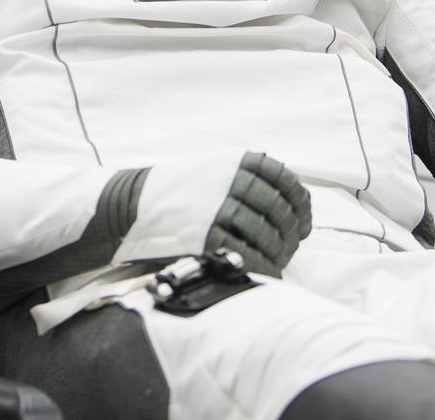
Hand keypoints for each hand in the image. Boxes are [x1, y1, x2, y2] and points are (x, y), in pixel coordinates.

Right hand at [112, 151, 311, 277]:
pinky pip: (244, 254)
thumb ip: (247, 177)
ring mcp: (218, 208)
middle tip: (291, 245)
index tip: (303, 220)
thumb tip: (288, 201)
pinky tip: (265, 273)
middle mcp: (230, 180)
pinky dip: (260, 266)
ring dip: (278, 250)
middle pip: (278, 208)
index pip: (283, 178)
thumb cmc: (176, 188)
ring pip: (265, 232)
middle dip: (290, 230)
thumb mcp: (212, 167)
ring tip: (278, 260)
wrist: (131, 203)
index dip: (299, 202)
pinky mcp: (206, 235)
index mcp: (235, 161)